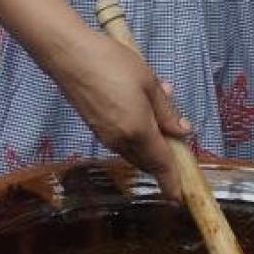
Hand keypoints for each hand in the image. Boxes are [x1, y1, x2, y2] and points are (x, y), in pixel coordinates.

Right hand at [56, 30, 190, 200]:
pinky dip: (137, 135)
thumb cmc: (113, 63)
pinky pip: (123, 141)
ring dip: (151, 143)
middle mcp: (120, 141)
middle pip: (147, 161)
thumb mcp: (149, 82)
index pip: (161, 163)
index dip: (172, 181)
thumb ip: (167, 111)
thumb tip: (183, 131)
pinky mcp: (95, 128)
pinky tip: (142, 107)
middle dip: (164, 159)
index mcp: (138, 131)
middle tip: (179, 141)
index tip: (180, 197)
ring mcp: (105, 136)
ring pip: (135, 151)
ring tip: (161, 111)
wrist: (70, 57)